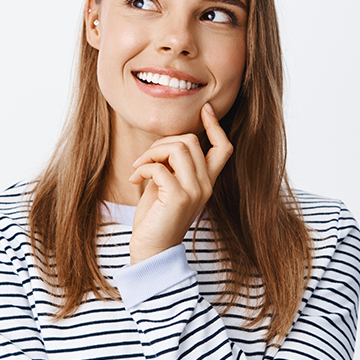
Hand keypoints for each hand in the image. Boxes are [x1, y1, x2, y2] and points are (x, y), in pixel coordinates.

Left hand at [128, 103, 232, 263]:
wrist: (151, 249)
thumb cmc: (155, 218)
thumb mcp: (165, 186)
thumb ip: (171, 166)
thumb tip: (165, 144)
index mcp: (206, 182)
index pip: (224, 148)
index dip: (216, 126)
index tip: (205, 110)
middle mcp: (205, 185)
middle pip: (192, 141)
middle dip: (163, 143)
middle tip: (145, 160)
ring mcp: (195, 191)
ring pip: (178, 148)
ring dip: (152, 152)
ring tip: (139, 168)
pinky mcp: (178, 197)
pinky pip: (160, 167)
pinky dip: (143, 168)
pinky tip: (135, 179)